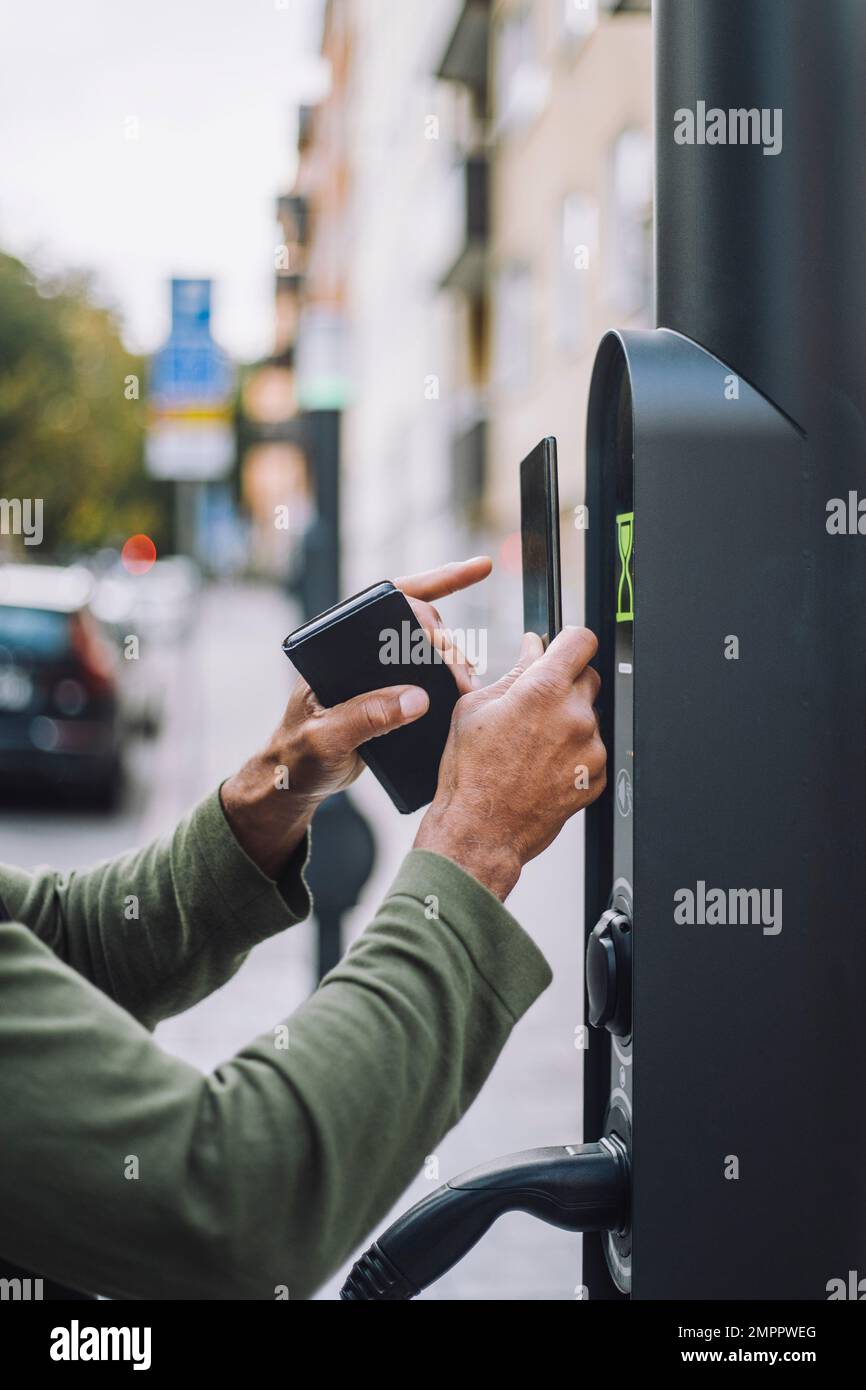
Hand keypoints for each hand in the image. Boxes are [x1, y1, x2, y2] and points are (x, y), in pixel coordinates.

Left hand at [220, 556, 492, 876]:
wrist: (299, 780)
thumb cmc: (299, 754)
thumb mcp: (326, 736)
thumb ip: (366, 716)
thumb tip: (417, 699)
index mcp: (339, 642)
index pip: (390, 599)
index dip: (435, 581)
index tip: (477, 569)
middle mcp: (362, 648)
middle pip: (418, 622)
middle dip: (449, 640)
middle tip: (463, 674)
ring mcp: (380, 671)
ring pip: (430, 648)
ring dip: (456, 659)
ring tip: (469, 685)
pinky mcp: (393, 694)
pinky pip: (430, 677)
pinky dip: (454, 678)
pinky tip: (471, 687)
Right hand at [414, 626, 605, 900]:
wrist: (480, 830)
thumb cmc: (470, 775)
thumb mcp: (475, 709)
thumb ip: (514, 672)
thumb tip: (533, 649)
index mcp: (542, 690)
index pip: (582, 640)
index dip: (571, 642)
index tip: (563, 649)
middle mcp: (574, 716)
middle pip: (589, 677)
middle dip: (565, 684)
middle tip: (535, 706)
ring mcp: (590, 749)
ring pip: (590, 717)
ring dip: (569, 722)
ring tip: (533, 746)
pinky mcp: (597, 777)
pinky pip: (593, 751)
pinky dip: (575, 754)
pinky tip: (544, 766)